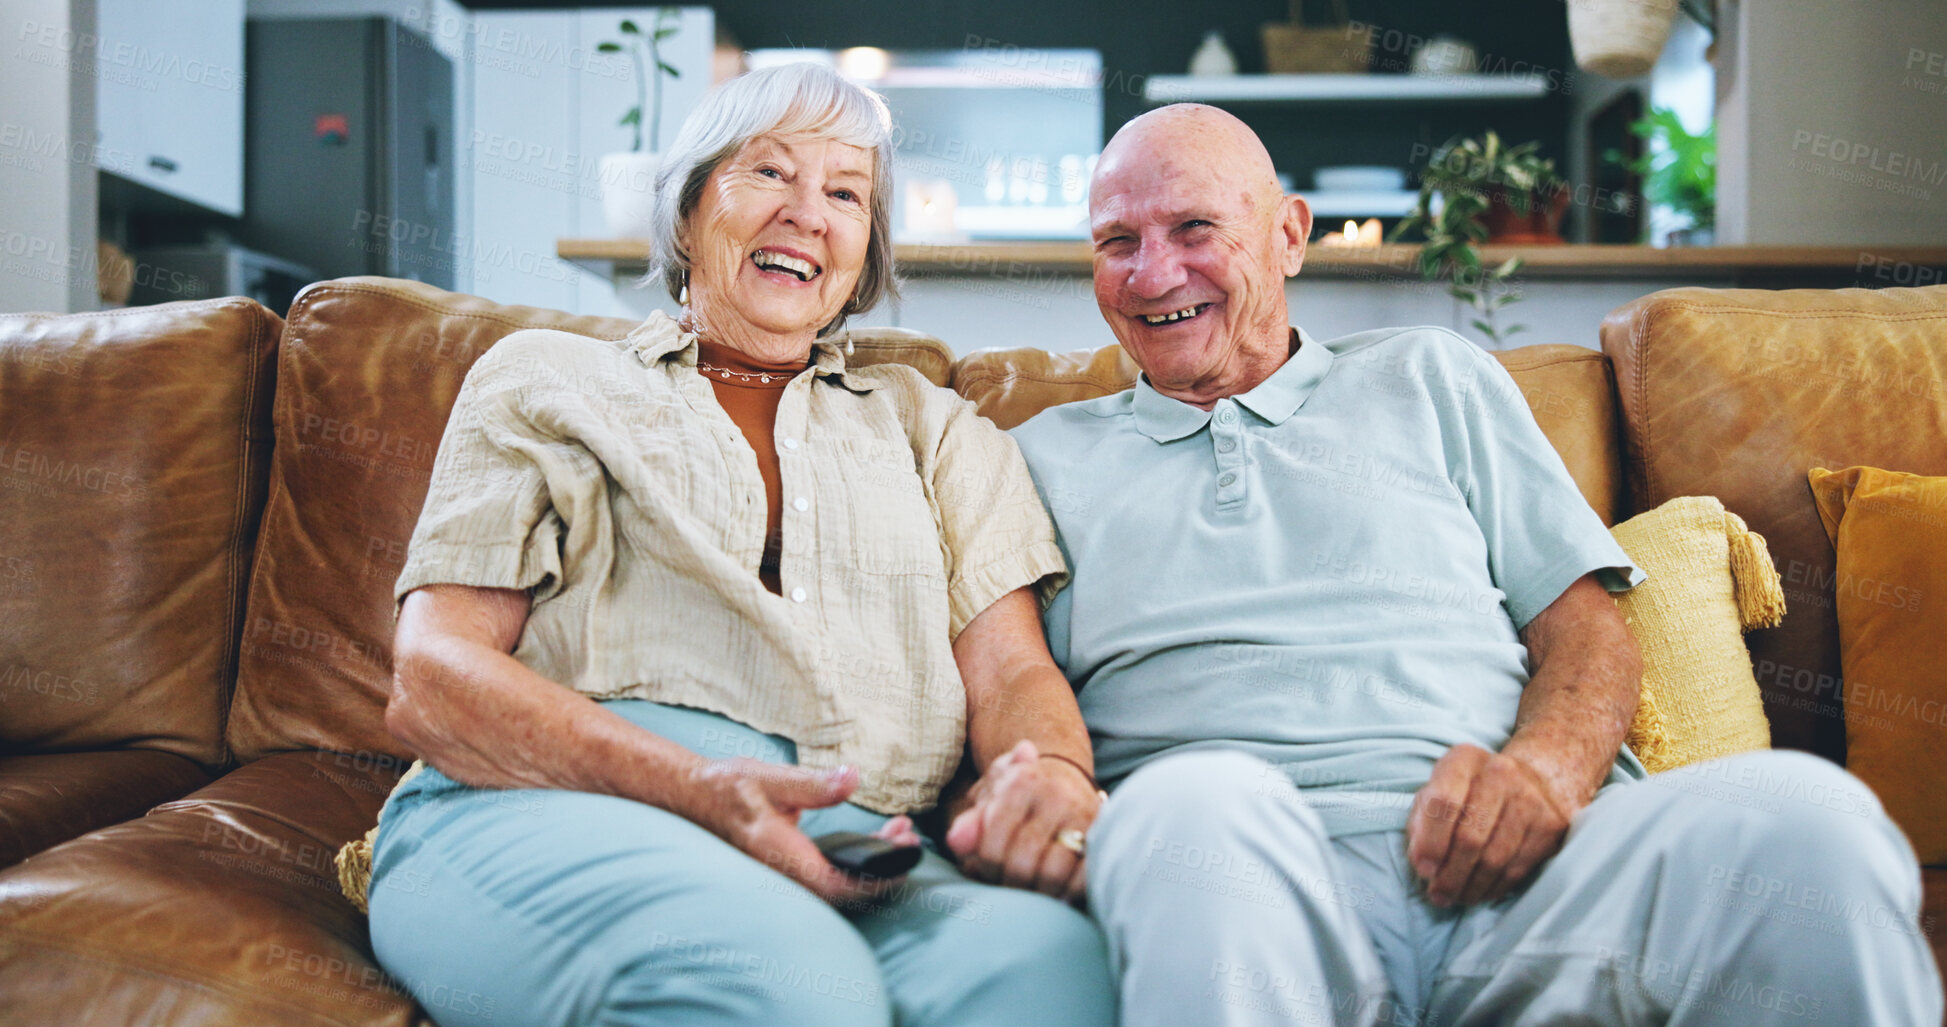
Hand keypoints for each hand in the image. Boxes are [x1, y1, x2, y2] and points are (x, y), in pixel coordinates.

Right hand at [687, 759, 919, 906]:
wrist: (693, 794)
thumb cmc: (727, 786)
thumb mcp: (769, 778)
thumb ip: (812, 783)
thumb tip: (852, 779)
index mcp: (780, 856)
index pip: (836, 886)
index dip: (874, 880)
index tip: (903, 857)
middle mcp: (785, 873)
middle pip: (845, 890)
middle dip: (882, 867)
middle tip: (907, 835)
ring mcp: (787, 872)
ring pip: (839, 882)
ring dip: (872, 861)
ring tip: (898, 831)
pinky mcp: (791, 864)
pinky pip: (830, 873)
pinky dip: (857, 858)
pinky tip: (873, 837)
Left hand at [945, 740, 1099, 901]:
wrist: (1064, 781)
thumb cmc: (1016, 799)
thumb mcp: (988, 802)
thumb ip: (970, 824)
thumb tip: (956, 841)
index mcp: (1021, 780)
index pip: (992, 845)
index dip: (985, 868)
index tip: (987, 871)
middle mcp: (1055, 793)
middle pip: (1021, 864)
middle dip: (1010, 884)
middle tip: (1009, 884)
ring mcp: (1084, 815)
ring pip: (1052, 875)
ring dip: (1038, 894)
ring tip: (1031, 890)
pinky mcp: (1105, 837)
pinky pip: (1085, 878)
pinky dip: (1069, 893)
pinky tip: (1058, 892)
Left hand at [1406, 744, 1571, 907]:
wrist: (1532, 779)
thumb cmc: (1471, 791)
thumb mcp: (1438, 791)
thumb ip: (1422, 822)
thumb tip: (1423, 864)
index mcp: (1464, 759)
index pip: (1444, 802)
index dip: (1431, 841)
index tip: (1424, 871)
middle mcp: (1500, 773)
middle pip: (1471, 836)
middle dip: (1450, 875)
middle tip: (1438, 896)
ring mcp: (1531, 798)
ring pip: (1496, 858)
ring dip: (1471, 886)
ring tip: (1456, 898)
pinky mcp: (1551, 825)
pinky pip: (1518, 867)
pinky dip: (1495, 887)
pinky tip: (1481, 891)